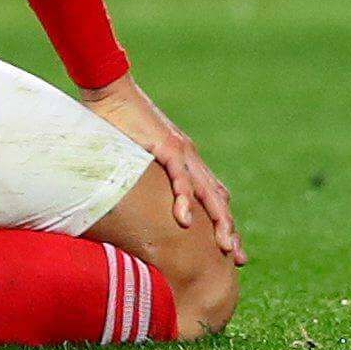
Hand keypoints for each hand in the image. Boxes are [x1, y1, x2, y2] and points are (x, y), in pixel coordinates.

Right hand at [80, 73, 242, 265]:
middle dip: (230, 230)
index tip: (230, 251)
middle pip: (218, 200)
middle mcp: (190, 159)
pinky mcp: (165, 146)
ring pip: (206, 192)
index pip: (213, 197)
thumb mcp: (137, 161)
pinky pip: (179, 177)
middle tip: (239, 259)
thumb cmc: (119, 124)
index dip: (223, 223)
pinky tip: (186, 222)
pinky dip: (184, 200)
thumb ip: (142, 182)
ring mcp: (181, 152)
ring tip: (224, 247)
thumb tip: (134, 206)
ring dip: (218, 221)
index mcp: (187, 162)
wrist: (111, 90)